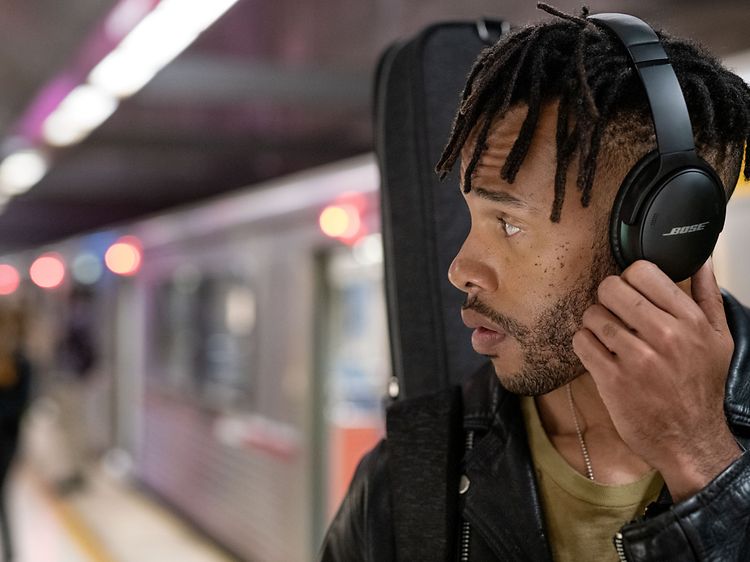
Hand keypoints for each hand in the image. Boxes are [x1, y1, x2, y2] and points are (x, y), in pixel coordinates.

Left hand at [572, 259, 740, 500]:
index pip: (642, 272)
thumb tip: (701, 258)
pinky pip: (581, 342)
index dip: (629, 278)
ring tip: (606, 335)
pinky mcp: (612, 380)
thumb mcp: (718, 338)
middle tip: (613, 312)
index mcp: (689, 321)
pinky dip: (584, 343)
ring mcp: (636, 359)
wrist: (691, 439)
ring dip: (594, 322)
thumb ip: (707, 294)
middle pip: (610, 289)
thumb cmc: (702, 387)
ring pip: (593, 314)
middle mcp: (664, 336)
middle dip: (607, 298)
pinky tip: (597, 352)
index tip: (630, 293)